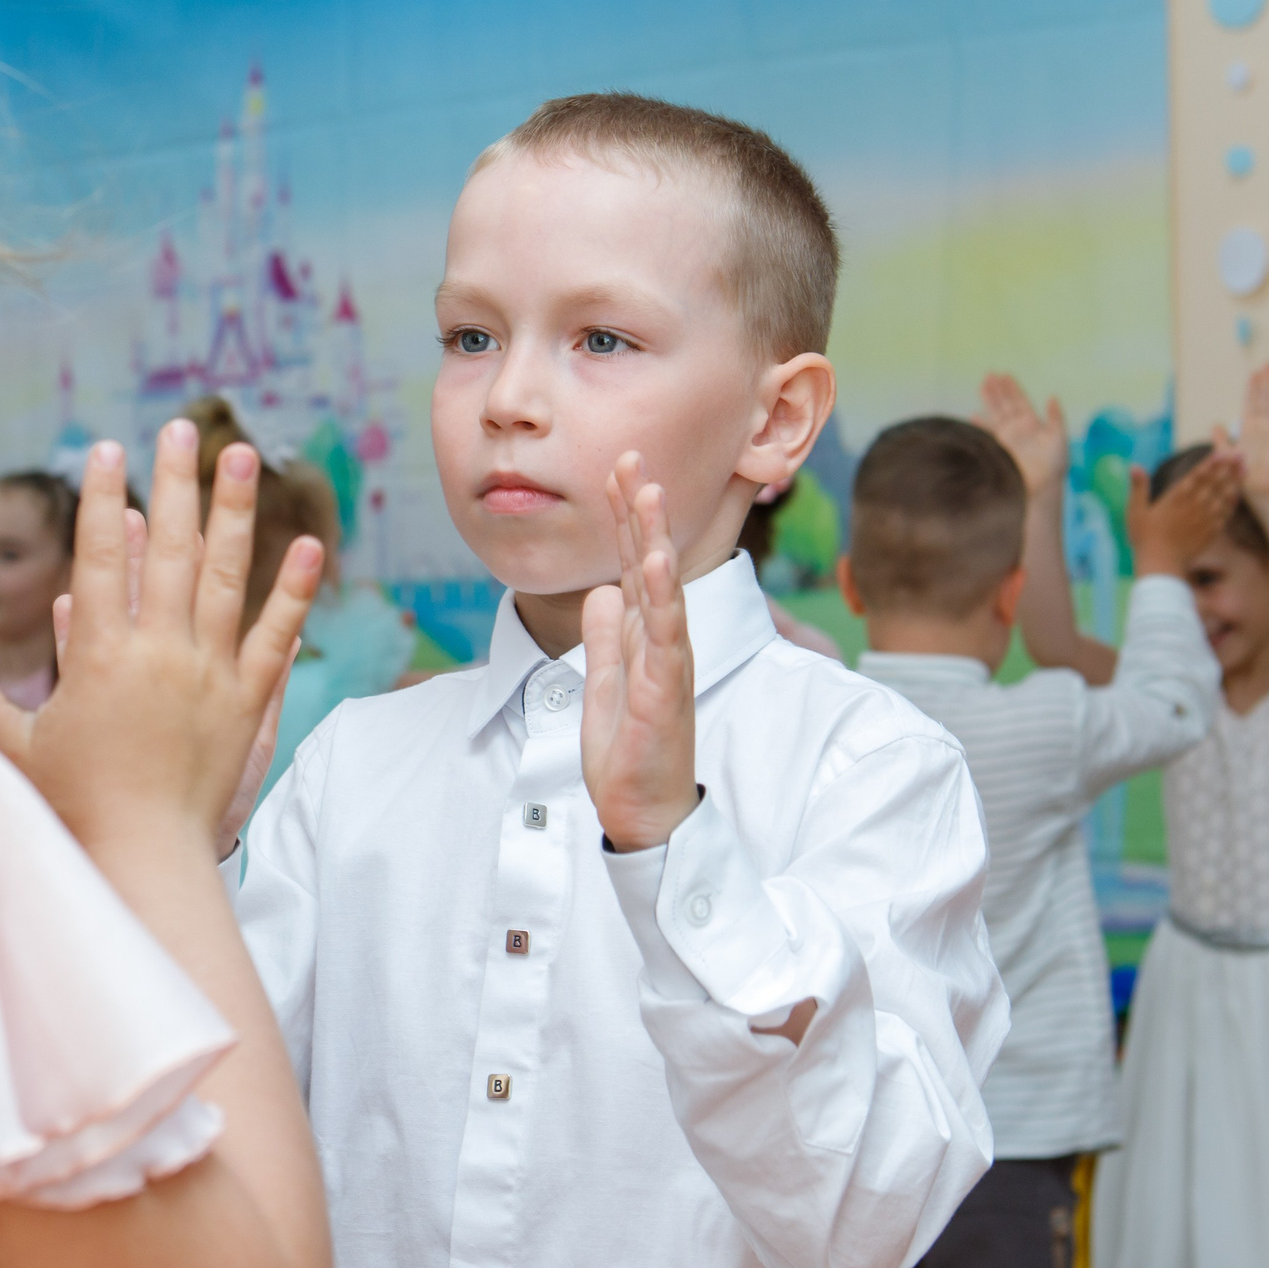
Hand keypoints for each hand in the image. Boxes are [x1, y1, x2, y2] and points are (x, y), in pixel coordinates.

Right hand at [0, 422, 319, 852]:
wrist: (144, 862)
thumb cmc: (69, 809)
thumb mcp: (6, 745)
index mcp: (101, 657)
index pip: (102, 558)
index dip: (103, 499)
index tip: (108, 449)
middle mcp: (162, 654)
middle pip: (172, 550)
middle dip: (174, 483)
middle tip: (181, 428)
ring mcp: (211, 676)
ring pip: (228, 578)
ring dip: (237, 513)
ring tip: (243, 456)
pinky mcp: (246, 704)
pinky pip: (276, 637)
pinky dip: (294, 592)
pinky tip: (310, 546)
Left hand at [581, 453, 699, 852]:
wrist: (643, 810)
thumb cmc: (630, 751)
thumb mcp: (604, 682)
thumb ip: (606, 637)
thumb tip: (601, 593)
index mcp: (643, 635)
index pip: (630, 564)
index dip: (624, 518)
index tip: (616, 469)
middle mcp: (660, 640)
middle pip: (647, 562)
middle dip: (639, 510)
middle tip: (631, 457)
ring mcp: (667, 662)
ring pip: (662, 589)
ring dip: (654, 538)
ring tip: (648, 492)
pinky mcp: (667, 690)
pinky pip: (666, 637)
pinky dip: (661, 598)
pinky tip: (654, 564)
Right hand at [975, 373, 1069, 493]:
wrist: (1040, 487)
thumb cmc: (1054, 465)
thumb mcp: (1059, 438)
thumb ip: (1055, 418)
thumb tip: (1052, 397)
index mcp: (1032, 423)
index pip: (1020, 401)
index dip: (1012, 388)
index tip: (1004, 374)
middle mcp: (1017, 429)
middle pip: (1005, 404)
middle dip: (997, 389)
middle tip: (989, 374)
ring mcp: (1006, 438)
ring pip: (994, 414)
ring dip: (988, 400)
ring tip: (982, 385)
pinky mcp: (997, 449)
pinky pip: (986, 433)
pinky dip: (979, 426)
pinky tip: (973, 416)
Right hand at [1127, 449, 1242, 577]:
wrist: (1162, 565)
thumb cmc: (1145, 539)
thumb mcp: (1135, 511)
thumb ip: (1138, 487)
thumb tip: (1134, 465)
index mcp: (1176, 497)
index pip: (1196, 475)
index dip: (1210, 463)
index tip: (1221, 451)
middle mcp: (1193, 505)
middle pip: (1214, 482)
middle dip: (1228, 467)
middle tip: (1241, 454)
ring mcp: (1204, 518)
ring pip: (1223, 495)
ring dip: (1234, 481)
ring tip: (1245, 469)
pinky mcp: (1211, 531)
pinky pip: (1225, 513)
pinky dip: (1232, 502)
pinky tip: (1238, 494)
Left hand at [1234, 362, 1268, 501]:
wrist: (1257, 489)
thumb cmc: (1241, 475)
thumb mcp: (1226, 452)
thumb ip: (1220, 437)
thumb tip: (1214, 424)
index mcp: (1250, 429)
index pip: (1252, 403)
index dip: (1252, 388)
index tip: (1253, 374)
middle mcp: (1263, 426)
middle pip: (1264, 398)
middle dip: (1265, 381)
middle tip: (1267, 363)